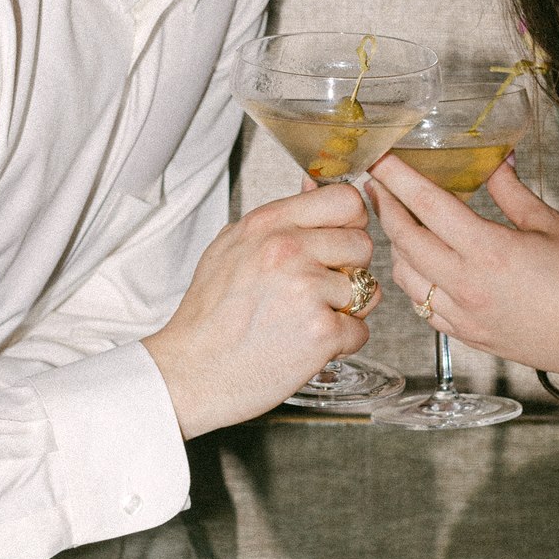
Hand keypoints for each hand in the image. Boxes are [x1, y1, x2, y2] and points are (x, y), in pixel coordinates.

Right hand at [143, 184, 377, 436]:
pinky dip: (339, 343)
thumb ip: (277, 219)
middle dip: (348, 271)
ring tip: (305, 319)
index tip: (337, 243)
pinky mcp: (321, 331)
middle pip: (362, 244)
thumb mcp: (231, 247)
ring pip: (366, 289)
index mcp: (268, 225)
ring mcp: (307, 289)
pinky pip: (360, 330)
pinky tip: (305, 344)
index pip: (345, 200)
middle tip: (316, 291)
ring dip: (345, 309)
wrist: (191, 372)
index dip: (350, 223)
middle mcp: (288, 250)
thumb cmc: (210, 316)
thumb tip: (313, 186)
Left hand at [367, 155, 558, 381]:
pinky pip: (422, 307)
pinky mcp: (467, 335)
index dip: (398, 177)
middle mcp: (468, 284)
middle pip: (404, 240)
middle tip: (376, 185)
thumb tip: (493, 159)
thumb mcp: (550, 225)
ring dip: (395, 246)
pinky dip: (414, 282)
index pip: (427, 205)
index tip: (380, 158)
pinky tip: (422, 266)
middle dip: (384, 207)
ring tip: (399, 222)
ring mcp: (464, 314)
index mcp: (489, 250)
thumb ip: (511, 191)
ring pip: (405, 277)